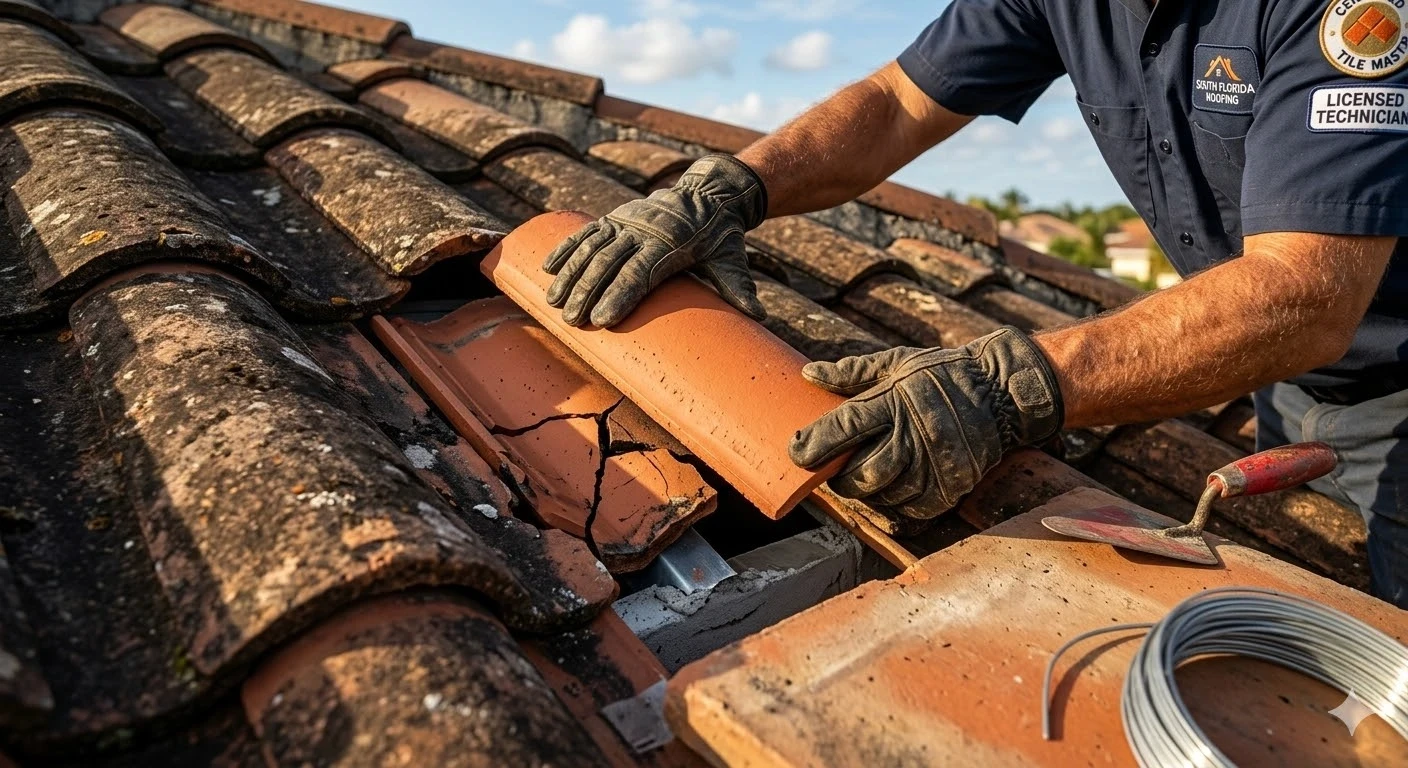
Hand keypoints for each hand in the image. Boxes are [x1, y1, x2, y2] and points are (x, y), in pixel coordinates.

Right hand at [542, 154, 768, 327]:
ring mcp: (626, 222)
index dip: (619, 296)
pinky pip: (586, 233)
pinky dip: (566, 249)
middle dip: (586, 292)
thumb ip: (739, 287)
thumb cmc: (720, 235)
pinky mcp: (615, 217)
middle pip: (608, 263)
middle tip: (571, 320)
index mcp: (669, 245)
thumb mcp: (731, 259)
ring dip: (570, 275)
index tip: (602, 319)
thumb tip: (760, 316)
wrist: (709, 193)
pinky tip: (547, 269)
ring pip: (591, 248)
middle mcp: (643, 231)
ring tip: (553, 302)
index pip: (639, 274)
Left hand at [788, 328, 1063, 516]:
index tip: (794, 451)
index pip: (845, 427)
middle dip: (838, 478)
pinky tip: (884, 495)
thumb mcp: (897, 362)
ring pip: (885, 496)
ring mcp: (937, 466)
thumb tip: (809, 374)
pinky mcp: (953, 487)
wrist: (1004, 391)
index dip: (814, 444)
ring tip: (856, 481)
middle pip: (863, 473)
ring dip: (863, 495)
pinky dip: (891, 508)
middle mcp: (916, 436)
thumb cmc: (943, 373)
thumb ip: (852, 372)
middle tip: (828, 471)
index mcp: (896, 401)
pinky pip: (912, 512)